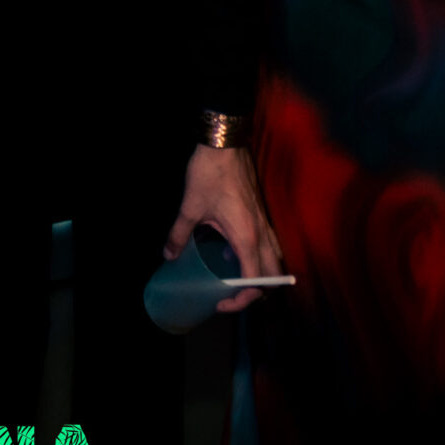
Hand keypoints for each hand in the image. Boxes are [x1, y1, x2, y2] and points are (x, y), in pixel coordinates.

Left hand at [162, 145, 283, 313]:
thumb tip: (169, 255)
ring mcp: (265, 222)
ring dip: (260, 275)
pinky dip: (258, 257)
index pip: (255, 282)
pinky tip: (233, 252)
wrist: (225, 141)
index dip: (240, 300)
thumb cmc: (209, 173)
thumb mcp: (190, 207)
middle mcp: (262, 233)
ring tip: (233, 277)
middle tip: (231, 295)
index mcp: (246, 237)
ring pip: (275, 259)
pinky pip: (269, 244)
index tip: (220, 303)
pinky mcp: (262, 213)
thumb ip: (179, 234)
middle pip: (272, 276)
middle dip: (256, 292)